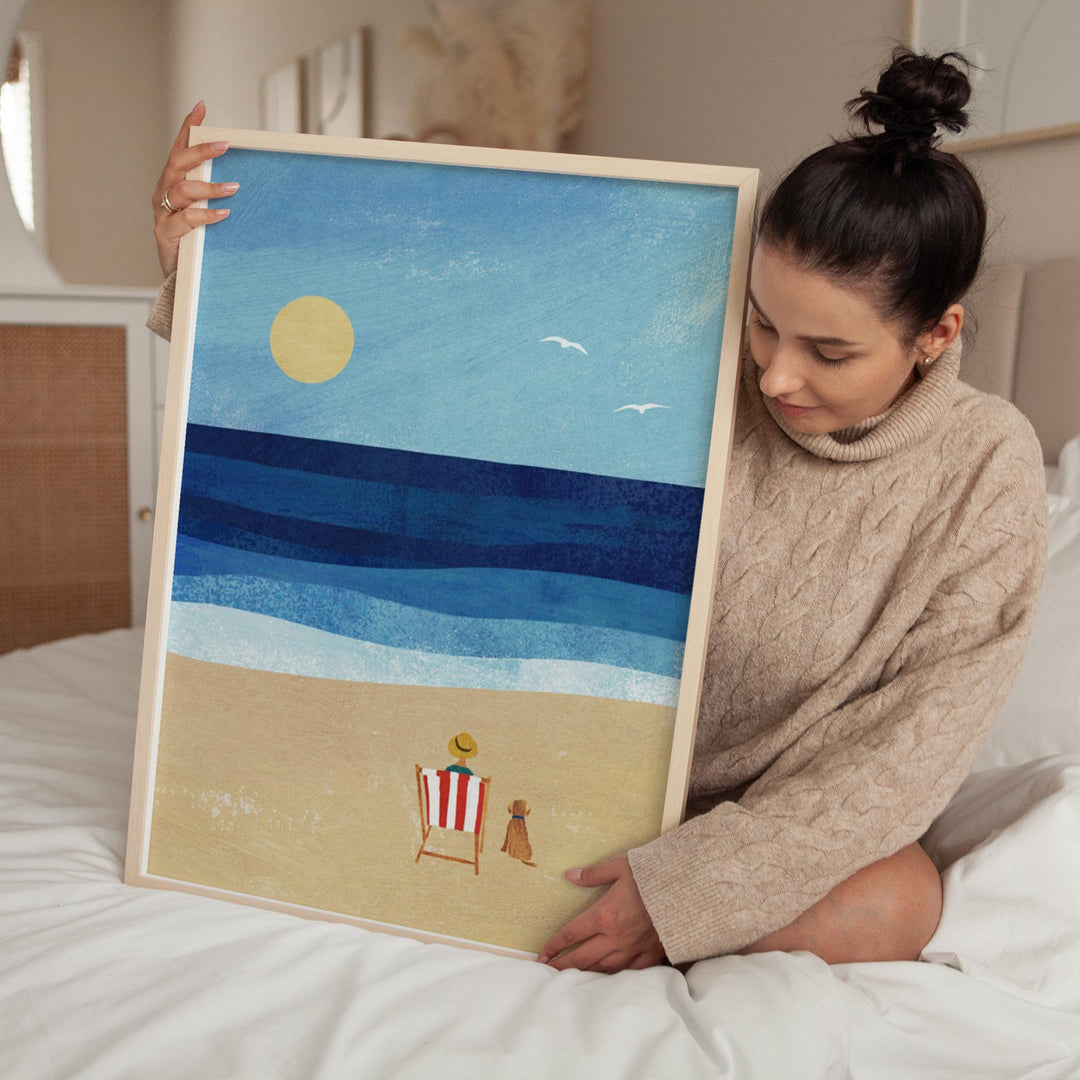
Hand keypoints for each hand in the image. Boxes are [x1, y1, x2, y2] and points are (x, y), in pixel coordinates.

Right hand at [152, 101, 237, 276]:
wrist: (180, 278)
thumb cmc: (195, 240)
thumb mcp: (205, 211)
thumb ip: (214, 193)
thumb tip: (244, 178)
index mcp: (172, 183)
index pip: (179, 149)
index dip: (188, 127)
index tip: (201, 107)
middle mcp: (163, 193)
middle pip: (177, 164)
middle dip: (199, 151)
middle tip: (224, 145)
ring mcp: (162, 213)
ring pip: (181, 190)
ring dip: (208, 186)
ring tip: (233, 188)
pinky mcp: (165, 234)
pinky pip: (185, 220)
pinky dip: (205, 215)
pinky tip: (223, 214)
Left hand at [537, 854, 664, 972]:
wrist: (687, 889)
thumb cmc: (652, 874)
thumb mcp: (620, 866)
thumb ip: (593, 874)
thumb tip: (570, 875)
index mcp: (604, 915)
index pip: (572, 934)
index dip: (555, 945)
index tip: (542, 954)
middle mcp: (615, 937)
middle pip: (583, 957)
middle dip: (563, 965)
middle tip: (548, 971)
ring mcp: (633, 949)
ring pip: (603, 968)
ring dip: (585, 973)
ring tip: (572, 976)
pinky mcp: (651, 954)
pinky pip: (628, 971)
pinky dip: (614, 975)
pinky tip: (607, 977)